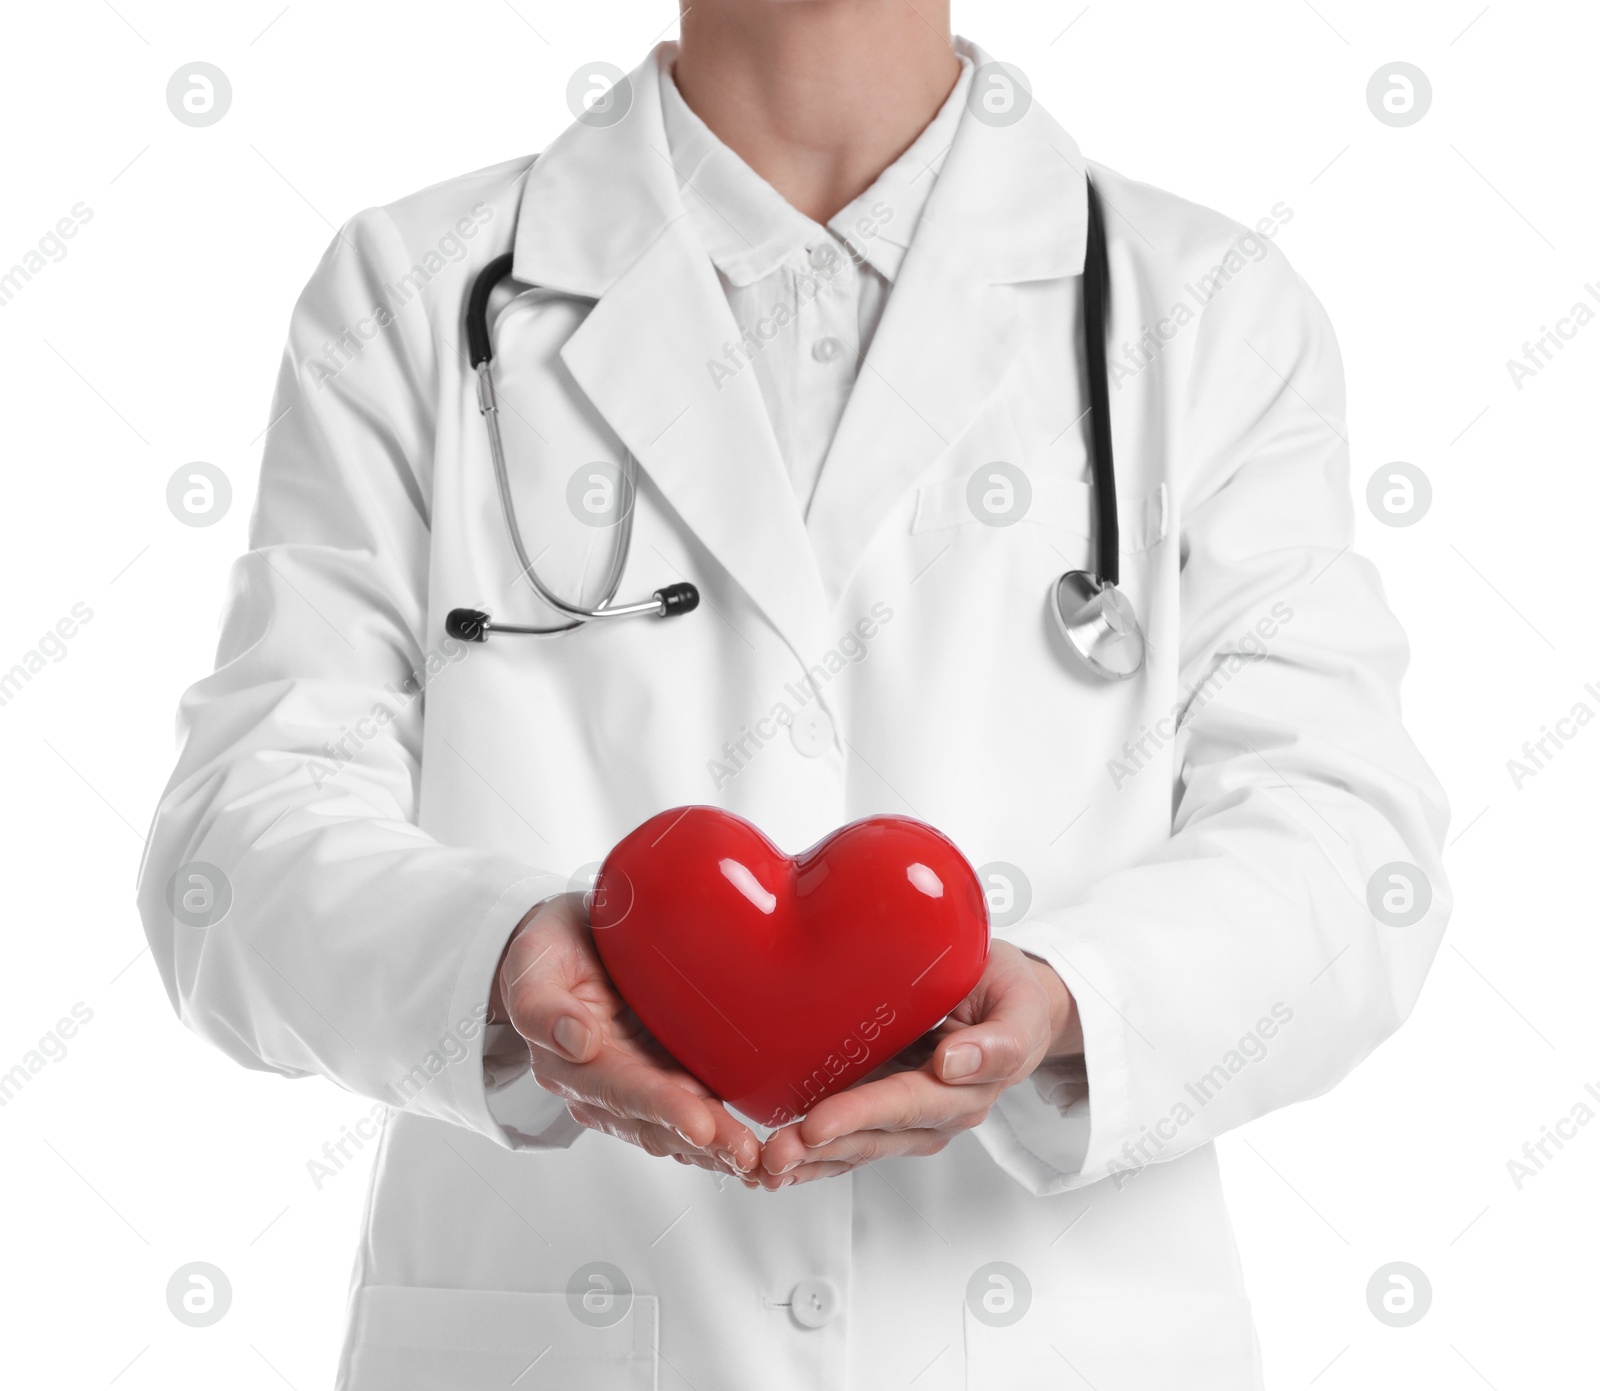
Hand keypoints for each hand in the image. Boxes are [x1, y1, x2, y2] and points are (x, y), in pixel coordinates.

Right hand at [493, 892, 762, 1183]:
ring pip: (683, 1126)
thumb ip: (542, 1006)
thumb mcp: (533, 963)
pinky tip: (764, 1147)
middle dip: (705, 1140)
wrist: (570, 938)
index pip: (621, 1091)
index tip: (699, 1124)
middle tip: (746, 1154)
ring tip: (761, 1160)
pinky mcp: (670, 1073)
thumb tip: (575, 1043)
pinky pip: (701, 1106)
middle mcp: (609, 1085)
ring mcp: (643, 1082)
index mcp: (571, 1065)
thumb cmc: (551, 950)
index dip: (662, 1109)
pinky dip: (728, 1131)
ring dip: (722, 1145)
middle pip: (658, 1121)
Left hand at [755, 942, 1080, 1188]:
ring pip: (856, 1148)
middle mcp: (935, 1115)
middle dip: (822, 1149)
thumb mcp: (1020, 1004)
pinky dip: (812, 1159)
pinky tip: (776, 1168)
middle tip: (775, 1153)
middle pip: (873, 1137)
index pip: (907, 1103)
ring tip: (765, 1166)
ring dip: (810, 1161)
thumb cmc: (1011, 997)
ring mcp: (908, 1119)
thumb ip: (1001, 1039)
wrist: (1010, 1003)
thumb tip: (954, 1065)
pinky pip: (848, 1142)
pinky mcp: (884, 1112)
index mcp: (968, 1089)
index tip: (819, 1124)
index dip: (861, 1115)